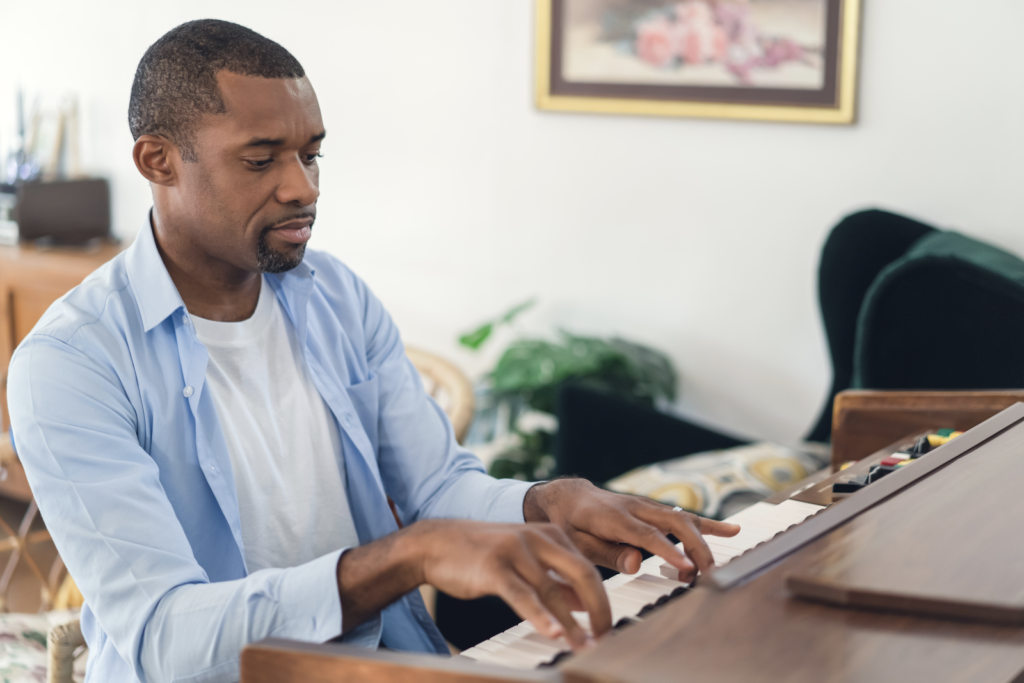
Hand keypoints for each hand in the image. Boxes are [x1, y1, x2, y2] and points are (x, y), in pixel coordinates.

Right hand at [337, 519, 609, 649]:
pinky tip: (552, 634)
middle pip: (582, 573)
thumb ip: (557, 579)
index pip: (587, 568)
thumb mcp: (526, 562)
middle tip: (605, 636)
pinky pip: (522, 595)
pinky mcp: (494, 567)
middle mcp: (538, 537)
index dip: (602, 600)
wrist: (436, 544)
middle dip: (599, 608)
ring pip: (553, 590)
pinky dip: (539, 616)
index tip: (606, 626)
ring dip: (571, 624)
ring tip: (583, 647)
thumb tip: (586, 604)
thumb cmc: (484, 555)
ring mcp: (515, 550)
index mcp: (551, 534)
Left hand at [523, 478, 739, 581]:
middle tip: (706, 576)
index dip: (669, 552)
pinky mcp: (655, 510)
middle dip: (694, 549)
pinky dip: (708, 524)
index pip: (647, 535)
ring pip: (683, 519)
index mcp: (613, 517)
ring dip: (702, 543)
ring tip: (714, 567)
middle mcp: (635, 508)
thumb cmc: (570, 524)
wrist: (570, 498)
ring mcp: (647, 507)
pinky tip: (732, 530)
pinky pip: (684, 516)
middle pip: (673, 524)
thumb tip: (635, 564)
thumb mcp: (577, 542)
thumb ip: (605, 553)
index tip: (688, 569)